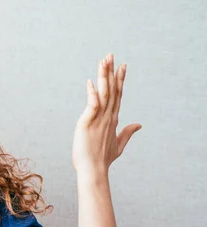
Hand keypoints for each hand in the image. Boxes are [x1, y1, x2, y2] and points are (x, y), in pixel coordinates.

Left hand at [72, 53, 141, 178]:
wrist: (93, 171)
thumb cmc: (102, 159)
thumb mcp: (118, 144)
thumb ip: (128, 133)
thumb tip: (139, 124)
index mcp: (113, 120)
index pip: (118, 95)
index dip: (120, 80)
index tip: (122, 65)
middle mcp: (107, 117)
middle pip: (112, 90)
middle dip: (112, 72)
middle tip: (112, 55)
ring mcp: (98, 119)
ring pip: (103, 94)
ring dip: (103, 77)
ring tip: (103, 61)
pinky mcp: (87, 123)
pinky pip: (91, 105)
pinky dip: (92, 93)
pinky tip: (90, 82)